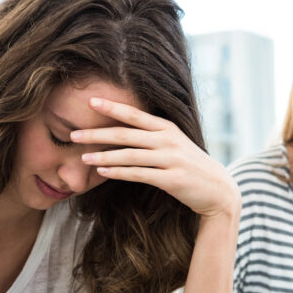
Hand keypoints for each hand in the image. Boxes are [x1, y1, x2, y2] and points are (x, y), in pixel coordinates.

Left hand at [72, 97, 239, 218]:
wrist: (218, 190)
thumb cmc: (191, 167)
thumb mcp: (175, 144)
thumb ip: (153, 136)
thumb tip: (124, 131)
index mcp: (167, 128)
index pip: (134, 115)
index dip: (112, 107)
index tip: (90, 102)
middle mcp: (167, 140)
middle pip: (125, 134)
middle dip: (97, 133)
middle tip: (73, 133)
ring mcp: (170, 159)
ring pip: (129, 155)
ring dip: (103, 155)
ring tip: (82, 157)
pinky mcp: (171, 179)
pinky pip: (138, 174)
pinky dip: (118, 172)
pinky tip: (102, 171)